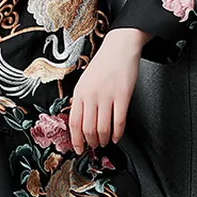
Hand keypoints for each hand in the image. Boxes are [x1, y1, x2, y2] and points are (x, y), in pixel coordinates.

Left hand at [68, 27, 153, 153]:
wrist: (119, 47)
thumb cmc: (103, 64)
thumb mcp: (84, 81)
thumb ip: (81, 99)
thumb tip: (78, 118)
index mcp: (80, 93)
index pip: (74, 123)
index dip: (75, 140)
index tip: (78, 149)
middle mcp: (91, 96)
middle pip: (88, 128)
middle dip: (91, 142)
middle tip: (93, 146)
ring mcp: (107, 96)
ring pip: (103, 128)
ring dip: (103, 140)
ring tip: (105, 142)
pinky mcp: (123, 96)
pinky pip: (119, 121)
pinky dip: (117, 133)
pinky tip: (116, 137)